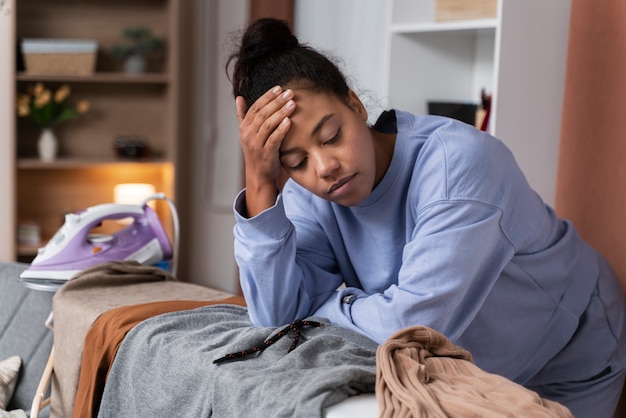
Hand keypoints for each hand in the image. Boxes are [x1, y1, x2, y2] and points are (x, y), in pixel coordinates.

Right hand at [236, 86, 294, 216]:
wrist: (258, 175)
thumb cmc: (256, 151)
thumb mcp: (247, 133)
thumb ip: (243, 116)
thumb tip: (239, 98)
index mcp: (244, 128)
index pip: (255, 107)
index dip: (267, 97)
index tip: (279, 88)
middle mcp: (248, 135)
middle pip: (262, 114)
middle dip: (276, 102)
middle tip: (289, 93)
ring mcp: (256, 144)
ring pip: (268, 124)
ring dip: (281, 112)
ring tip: (292, 103)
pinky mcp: (266, 153)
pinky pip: (274, 139)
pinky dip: (281, 129)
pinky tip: (289, 121)